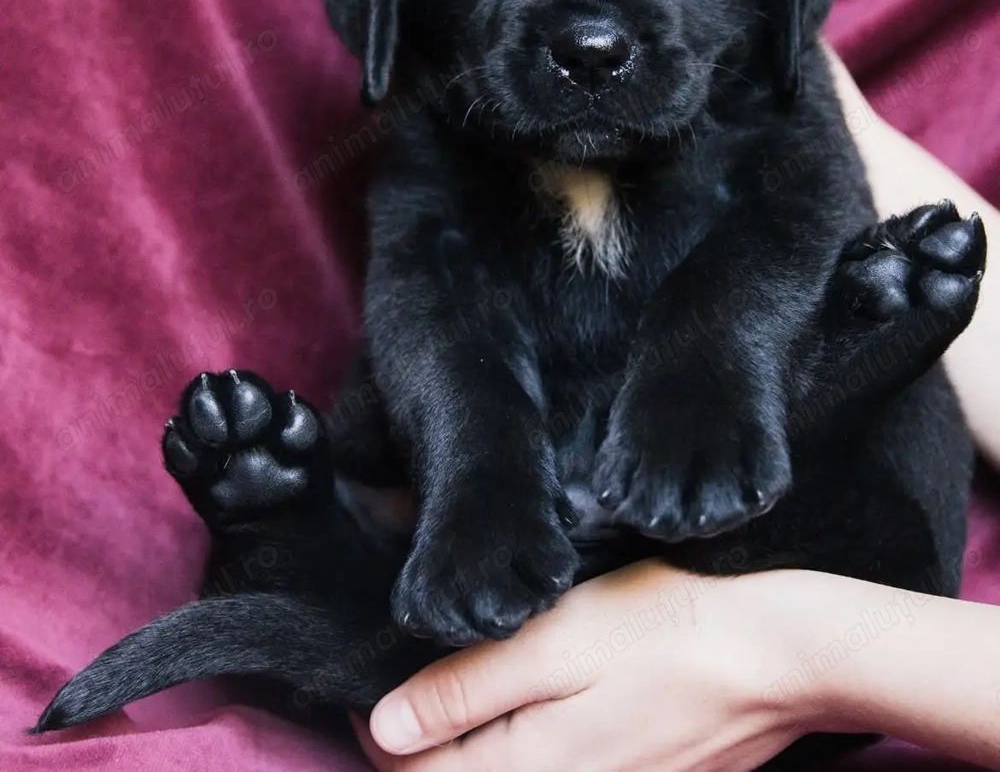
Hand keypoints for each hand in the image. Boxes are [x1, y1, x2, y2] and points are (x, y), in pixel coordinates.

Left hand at [353, 560, 822, 771]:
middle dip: (416, 747)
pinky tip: (525, 710)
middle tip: (403, 685)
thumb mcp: (556, 641)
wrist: (773, 658)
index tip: (370, 684)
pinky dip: (515, 752)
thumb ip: (468, 689)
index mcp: (530, 769)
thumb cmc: (665, 633)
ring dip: (464, 751)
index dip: (380, 732)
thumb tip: (386, 728)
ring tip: (454, 694)